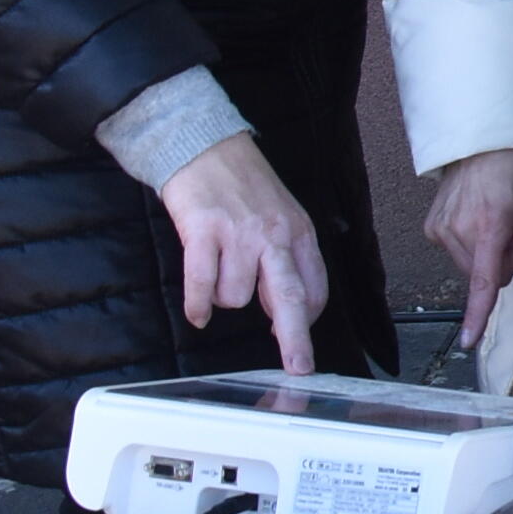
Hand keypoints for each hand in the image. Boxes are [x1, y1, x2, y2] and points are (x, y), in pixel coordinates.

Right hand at [158, 136, 328, 372]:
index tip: (296, 337)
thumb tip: (282, 312)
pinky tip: (197, 314)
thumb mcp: (281, 216)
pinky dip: (199, 305)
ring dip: (224, 299)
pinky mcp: (204, 231)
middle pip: (290, 297)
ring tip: (217, 273)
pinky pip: (202, 284)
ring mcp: (238, 234)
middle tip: (298, 367)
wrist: (206, 146)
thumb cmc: (243, 185)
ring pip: (236, 296)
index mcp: (298, 232)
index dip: (307, 318)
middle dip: (296, 338)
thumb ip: (286, 260)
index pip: (315, 286)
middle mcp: (273, 235)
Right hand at [421, 144, 512, 347]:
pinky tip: (475, 218)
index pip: (484, 281)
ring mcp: (440, 229)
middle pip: (486, 277)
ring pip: (470, 269)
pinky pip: (455, 255)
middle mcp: (459, 230)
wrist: (483, 145)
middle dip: (503, 262)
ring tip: (493, 220)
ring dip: (486, 254)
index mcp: (491, 227)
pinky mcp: (431, 228)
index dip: (478, 314)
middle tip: (511, 231)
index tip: (468, 341)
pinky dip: (469, 245)